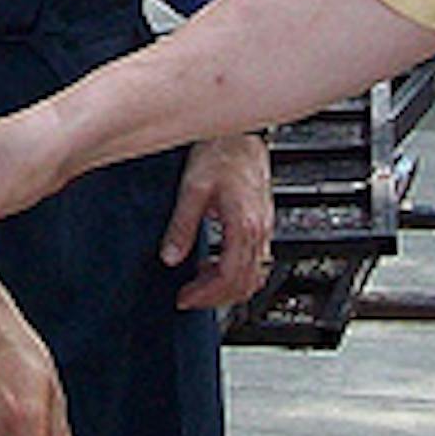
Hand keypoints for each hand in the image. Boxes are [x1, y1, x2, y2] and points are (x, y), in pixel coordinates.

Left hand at [163, 133, 272, 308]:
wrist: (240, 137)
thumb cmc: (221, 155)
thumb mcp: (193, 190)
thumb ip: (182, 227)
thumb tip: (170, 257)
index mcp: (244, 225)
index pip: (229, 277)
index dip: (206, 294)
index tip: (184, 298)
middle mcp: (260, 231)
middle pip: (244, 283)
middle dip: (214, 298)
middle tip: (189, 298)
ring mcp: (264, 229)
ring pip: (253, 277)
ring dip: (226, 288)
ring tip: (199, 285)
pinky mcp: (262, 225)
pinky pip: (256, 262)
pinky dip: (236, 273)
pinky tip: (214, 266)